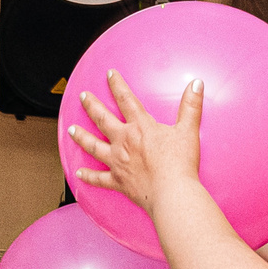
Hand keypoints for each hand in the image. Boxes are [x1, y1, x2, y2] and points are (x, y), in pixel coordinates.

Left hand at [65, 72, 202, 218]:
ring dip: (81, 136)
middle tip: (83, 96)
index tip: (109, 74)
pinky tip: (79, 173)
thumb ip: (191, 106)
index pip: (126, 99)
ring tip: (71, 130)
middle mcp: (124, 142)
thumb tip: (196, 84)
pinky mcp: (118, 181)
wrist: (172, 194)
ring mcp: (118, 162)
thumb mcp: (188, 130)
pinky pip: (99, 178)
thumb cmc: (180, 164)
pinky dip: (88, 176)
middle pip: (103, 119)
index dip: (117, 84)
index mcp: (140, 127)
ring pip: (93, 146)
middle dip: (91, 105)